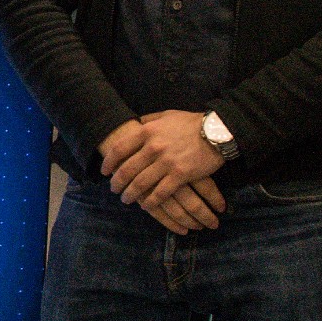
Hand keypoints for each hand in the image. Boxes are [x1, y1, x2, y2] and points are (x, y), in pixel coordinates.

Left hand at [100, 112, 224, 231]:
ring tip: (126, 199)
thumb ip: (149, 120)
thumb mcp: (167, 115)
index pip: (120, 149)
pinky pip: (160, 193)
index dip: (109, 163)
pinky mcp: (180, 175)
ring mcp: (166, 162)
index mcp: (147, 131)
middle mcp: (153, 147)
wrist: (217, 131)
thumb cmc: (191, 123)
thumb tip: (135, 123)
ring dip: (131, 194)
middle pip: (127, 169)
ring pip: (141, 183)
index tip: (105, 171)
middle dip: (117, 182)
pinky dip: (151, 201)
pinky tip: (146, 205)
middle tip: (114, 189)